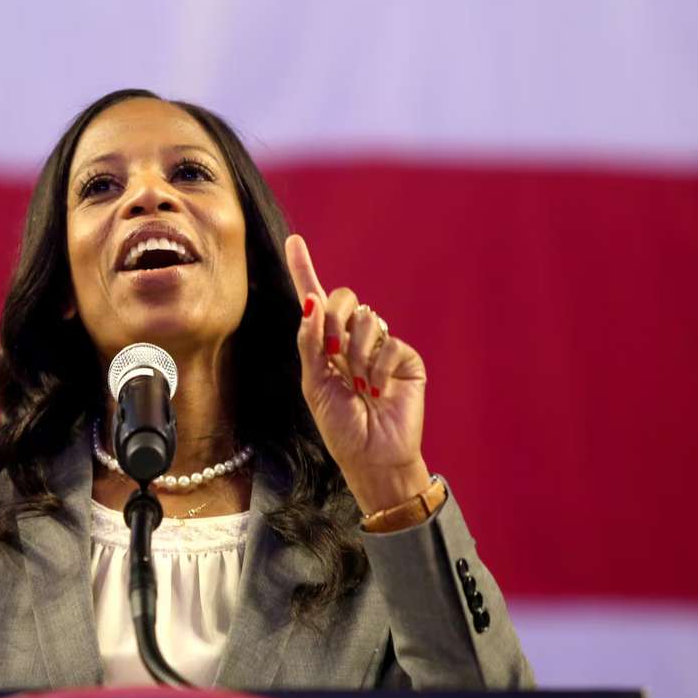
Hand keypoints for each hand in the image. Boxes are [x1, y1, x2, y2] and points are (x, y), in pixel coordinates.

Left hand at [284, 234, 430, 514]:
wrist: (372, 456)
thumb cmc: (341, 427)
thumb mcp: (314, 384)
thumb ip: (310, 343)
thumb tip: (311, 302)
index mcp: (326, 345)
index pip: (316, 301)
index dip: (304, 270)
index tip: (293, 241)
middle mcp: (353, 339)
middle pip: (342, 299)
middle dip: (333, 322)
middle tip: (334, 356)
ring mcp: (380, 346)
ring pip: (365, 318)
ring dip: (355, 354)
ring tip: (360, 386)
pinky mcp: (405, 357)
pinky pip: (387, 341)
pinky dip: (377, 366)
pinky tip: (378, 390)